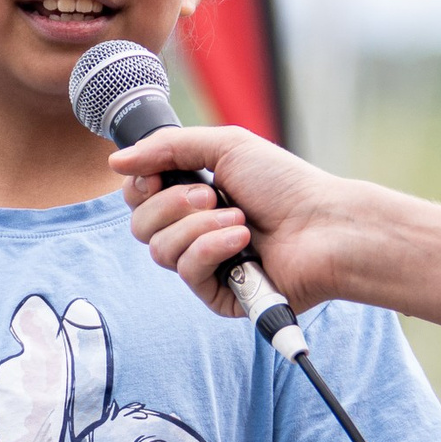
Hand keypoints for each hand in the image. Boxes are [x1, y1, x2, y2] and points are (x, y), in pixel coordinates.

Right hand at [116, 125, 345, 316]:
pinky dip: (210, 249)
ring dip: (198, 227)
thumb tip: (115, 162)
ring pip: (159, 250)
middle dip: (172, 204)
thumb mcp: (225, 146)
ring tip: (239, 218)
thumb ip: (166, 148)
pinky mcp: (219, 295)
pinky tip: (240, 240)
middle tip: (211, 193)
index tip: (157, 175)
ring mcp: (206, 265)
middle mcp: (195, 232)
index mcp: (193, 197)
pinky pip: (187, 272)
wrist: (325, 224)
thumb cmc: (285, 184)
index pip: (139, 199)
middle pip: (140, 226)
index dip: (141, 187)